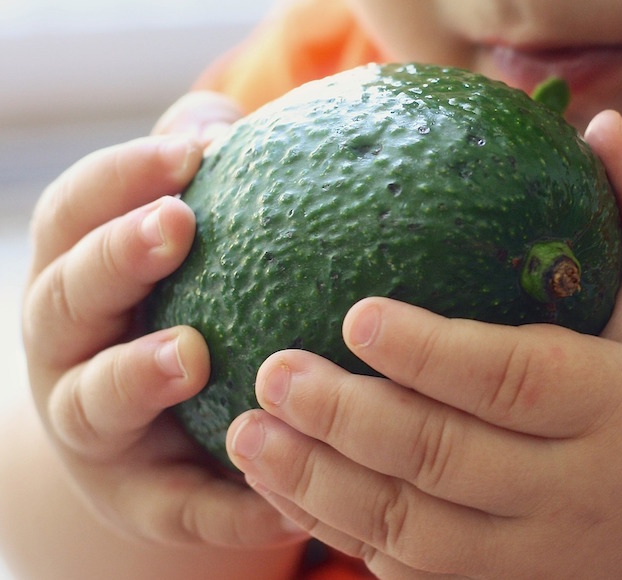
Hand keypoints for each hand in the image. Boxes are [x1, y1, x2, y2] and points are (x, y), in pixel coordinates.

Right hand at [21, 92, 305, 547]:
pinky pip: (177, 507)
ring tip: (189, 356)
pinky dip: (223, 505)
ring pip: (93, 402)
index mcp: (75, 276)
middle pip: (66, 299)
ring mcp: (93, 431)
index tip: (188, 152)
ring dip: (134, 375)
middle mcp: (66, 351)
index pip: (74, 215)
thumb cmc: (177, 313)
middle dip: (113, 258)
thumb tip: (231, 121)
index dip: (119, 179)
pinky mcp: (140, 501)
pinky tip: (281, 501)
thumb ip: (196, 183)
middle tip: (177, 224)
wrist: (154, 447)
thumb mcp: (175, 250)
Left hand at [226, 110, 621, 577]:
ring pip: (413, 531)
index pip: (518, 380)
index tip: (355, 314)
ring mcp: (539, 560)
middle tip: (274, 368)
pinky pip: (410, 573)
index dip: (433, 353)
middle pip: (448, 459)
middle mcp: (580, 493)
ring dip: (320, 485)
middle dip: (350, 418)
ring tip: (249, 431)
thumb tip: (601, 125)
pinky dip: (340, 533)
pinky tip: (285, 489)